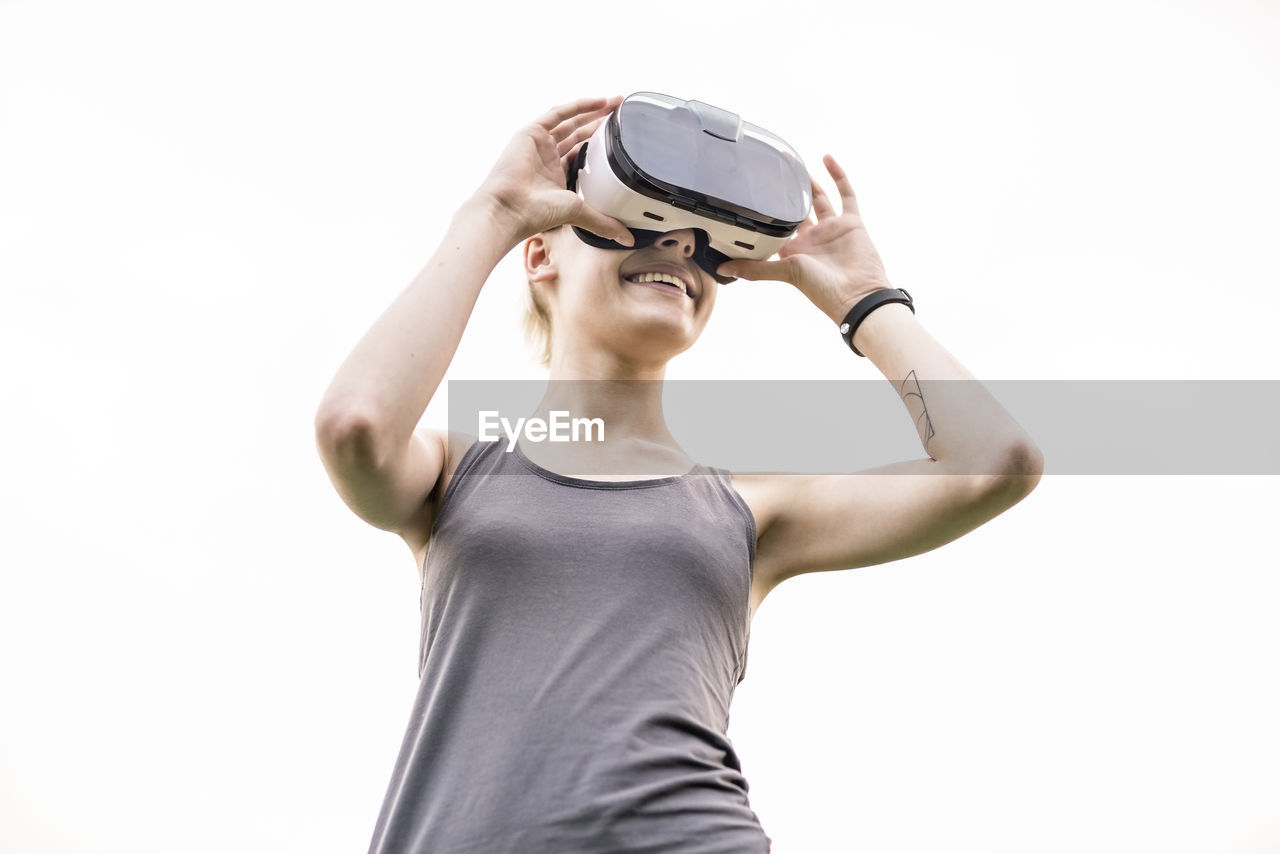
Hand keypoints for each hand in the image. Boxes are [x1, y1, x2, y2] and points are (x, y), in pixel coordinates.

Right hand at [472, 96, 634, 247]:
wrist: (510, 208)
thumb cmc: (537, 214)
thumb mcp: (579, 214)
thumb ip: (603, 223)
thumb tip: (628, 240)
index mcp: (557, 176)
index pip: (582, 155)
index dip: (601, 146)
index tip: (621, 140)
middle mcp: (548, 159)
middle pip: (578, 135)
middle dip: (600, 124)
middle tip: (621, 115)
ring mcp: (539, 144)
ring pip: (571, 122)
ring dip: (593, 112)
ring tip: (615, 103)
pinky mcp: (531, 132)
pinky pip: (558, 113)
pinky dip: (578, 106)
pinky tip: (599, 101)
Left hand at [716, 154, 891, 324]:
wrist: (858, 295)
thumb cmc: (822, 288)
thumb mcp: (785, 272)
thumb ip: (756, 268)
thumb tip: (723, 270)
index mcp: (793, 250)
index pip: (775, 227)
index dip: (765, 213)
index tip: (751, 195)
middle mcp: (811, 238)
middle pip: (796, 210)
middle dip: (787, 194)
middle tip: (774, 173)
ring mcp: (832, 228)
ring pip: (819, 199)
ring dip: (809, 183)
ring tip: (796, 165)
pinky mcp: (851, 222)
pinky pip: (845, 194)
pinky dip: (838, 176)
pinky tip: (826, 158)